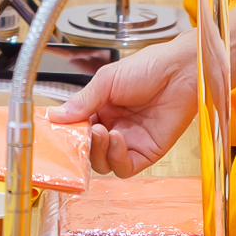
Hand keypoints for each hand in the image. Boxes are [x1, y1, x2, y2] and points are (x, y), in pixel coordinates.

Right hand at [51, 35, 198, 176]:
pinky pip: (124, 167)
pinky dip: (116, 157)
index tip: (58, 131)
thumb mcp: (106, 80)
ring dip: (98, 151)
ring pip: (103, 163)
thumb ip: (82, 101)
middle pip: (88, 150)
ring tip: (102, 131)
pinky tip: (117, 137)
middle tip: (83, 131)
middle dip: (82, 144)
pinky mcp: (147, 152)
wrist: (179, 71)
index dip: (68, 133)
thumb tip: (55, 116)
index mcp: (100, 109)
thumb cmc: (149, 68)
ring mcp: (129, 141)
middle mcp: (113, 126)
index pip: (77, 129)